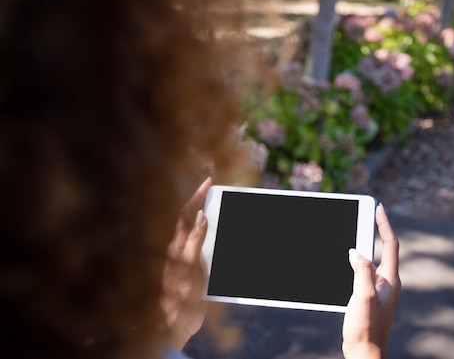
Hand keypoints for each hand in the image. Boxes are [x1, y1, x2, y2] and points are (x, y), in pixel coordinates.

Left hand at [161, 177, 210, 349]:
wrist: (175, 322)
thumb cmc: (178, 295)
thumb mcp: (188, 265)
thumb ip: (194, 240)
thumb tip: (202, 216)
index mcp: (177, 244)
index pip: (187, 214)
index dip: (197, 196)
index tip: (209, 182)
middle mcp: (181, 249)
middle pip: (193, 220)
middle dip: (204, 204)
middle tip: (217, 191)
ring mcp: (189, 259)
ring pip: (201, 233)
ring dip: (213, 221)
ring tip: (226, 211)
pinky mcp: (196, 271)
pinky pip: (208, 249)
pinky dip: (217, 240)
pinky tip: (227, 240)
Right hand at [342, 203, 400, 358]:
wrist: (365, 353)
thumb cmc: (366, 328)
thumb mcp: (363, 295)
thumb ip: (361, 270)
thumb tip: (356, 251)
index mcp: (390, 280)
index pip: (390, 244)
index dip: (384, 224)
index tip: (379, 208)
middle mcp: (387, 283)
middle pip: (382, 250)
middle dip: (374, 231)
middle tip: (365, 215)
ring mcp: (379, 291)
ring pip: (371, 262)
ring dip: (362, 247)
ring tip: (353, 234)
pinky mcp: (369, 298)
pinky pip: (363, 274)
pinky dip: (355, 264)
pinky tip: (344, 263)